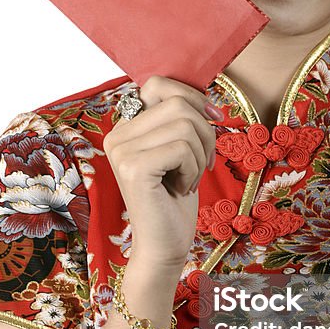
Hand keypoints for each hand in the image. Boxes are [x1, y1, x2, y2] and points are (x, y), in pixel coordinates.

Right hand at [104, 77, 219, 273]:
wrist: (164, 243)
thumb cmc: (175, 198)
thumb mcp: (180, 150)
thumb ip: (181, 120)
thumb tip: (206, 99)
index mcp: (125, 127)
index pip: (158, 84)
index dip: (192, 97)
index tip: (213, 120)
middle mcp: (116, 135)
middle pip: (178, 103)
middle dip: (205, 132)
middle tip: (203, 162)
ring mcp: (121, 151)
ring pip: (185, 125)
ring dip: (200, 154)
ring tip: (190, 177)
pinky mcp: (133, 167)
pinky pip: (181, 148)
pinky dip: (193, 169)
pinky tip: (183, 188)